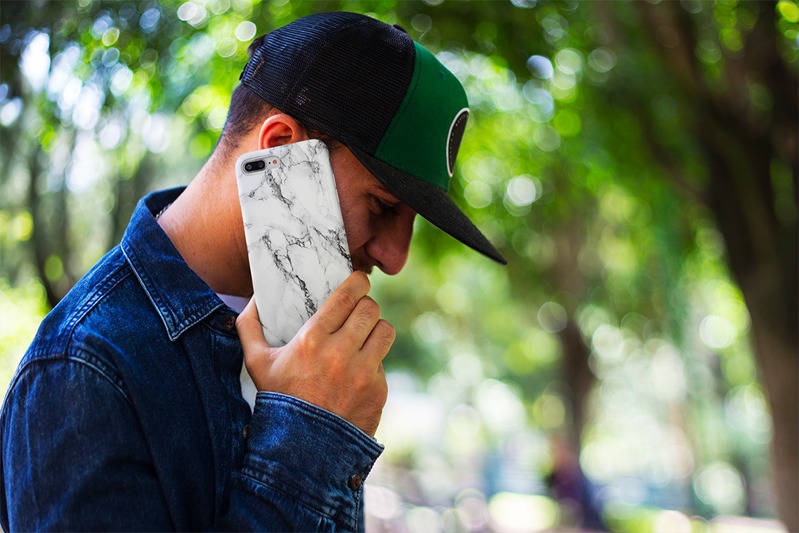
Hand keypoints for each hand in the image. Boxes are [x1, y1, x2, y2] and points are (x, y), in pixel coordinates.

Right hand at [236, 272, 393, 436]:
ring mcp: (363, 373)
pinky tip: (357, 372)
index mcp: (312, 340)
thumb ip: (249, 326)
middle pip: (371, 309)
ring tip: (364, 336)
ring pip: (385, 331)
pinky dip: (373, 363)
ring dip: (375, 330)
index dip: (358, 282)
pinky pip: (383, 362)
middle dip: (366, 306)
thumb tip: (254, 298)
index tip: (359, 281)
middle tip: (359, 311)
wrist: (301, 450)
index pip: (348, 296)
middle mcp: (341, 353)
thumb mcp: (256, 363)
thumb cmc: (278, 400)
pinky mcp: (378, 390)